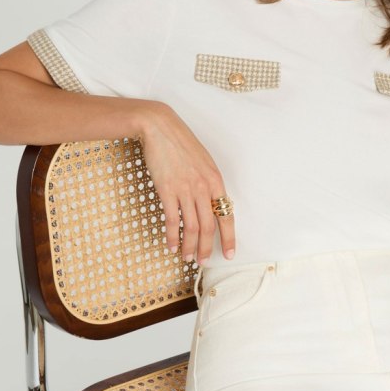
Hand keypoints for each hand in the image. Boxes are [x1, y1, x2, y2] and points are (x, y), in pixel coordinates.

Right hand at [138, 101, 235, 263]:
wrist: (160, 128)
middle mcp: (203, 187)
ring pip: (191, 226)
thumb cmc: (181, 144)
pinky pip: (171, 219)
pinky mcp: (167, 190)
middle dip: (207, 248)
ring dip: (189, 246)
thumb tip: (210, 204)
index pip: (227, 215)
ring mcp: (185, 189)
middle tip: (203, 262)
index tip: (229, 254)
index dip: (229, 237)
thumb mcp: (204, 162)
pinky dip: (172, 235)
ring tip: (187, 258)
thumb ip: (208, 183)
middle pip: (208, 226)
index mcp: (216, 180)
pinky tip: (171, 245)